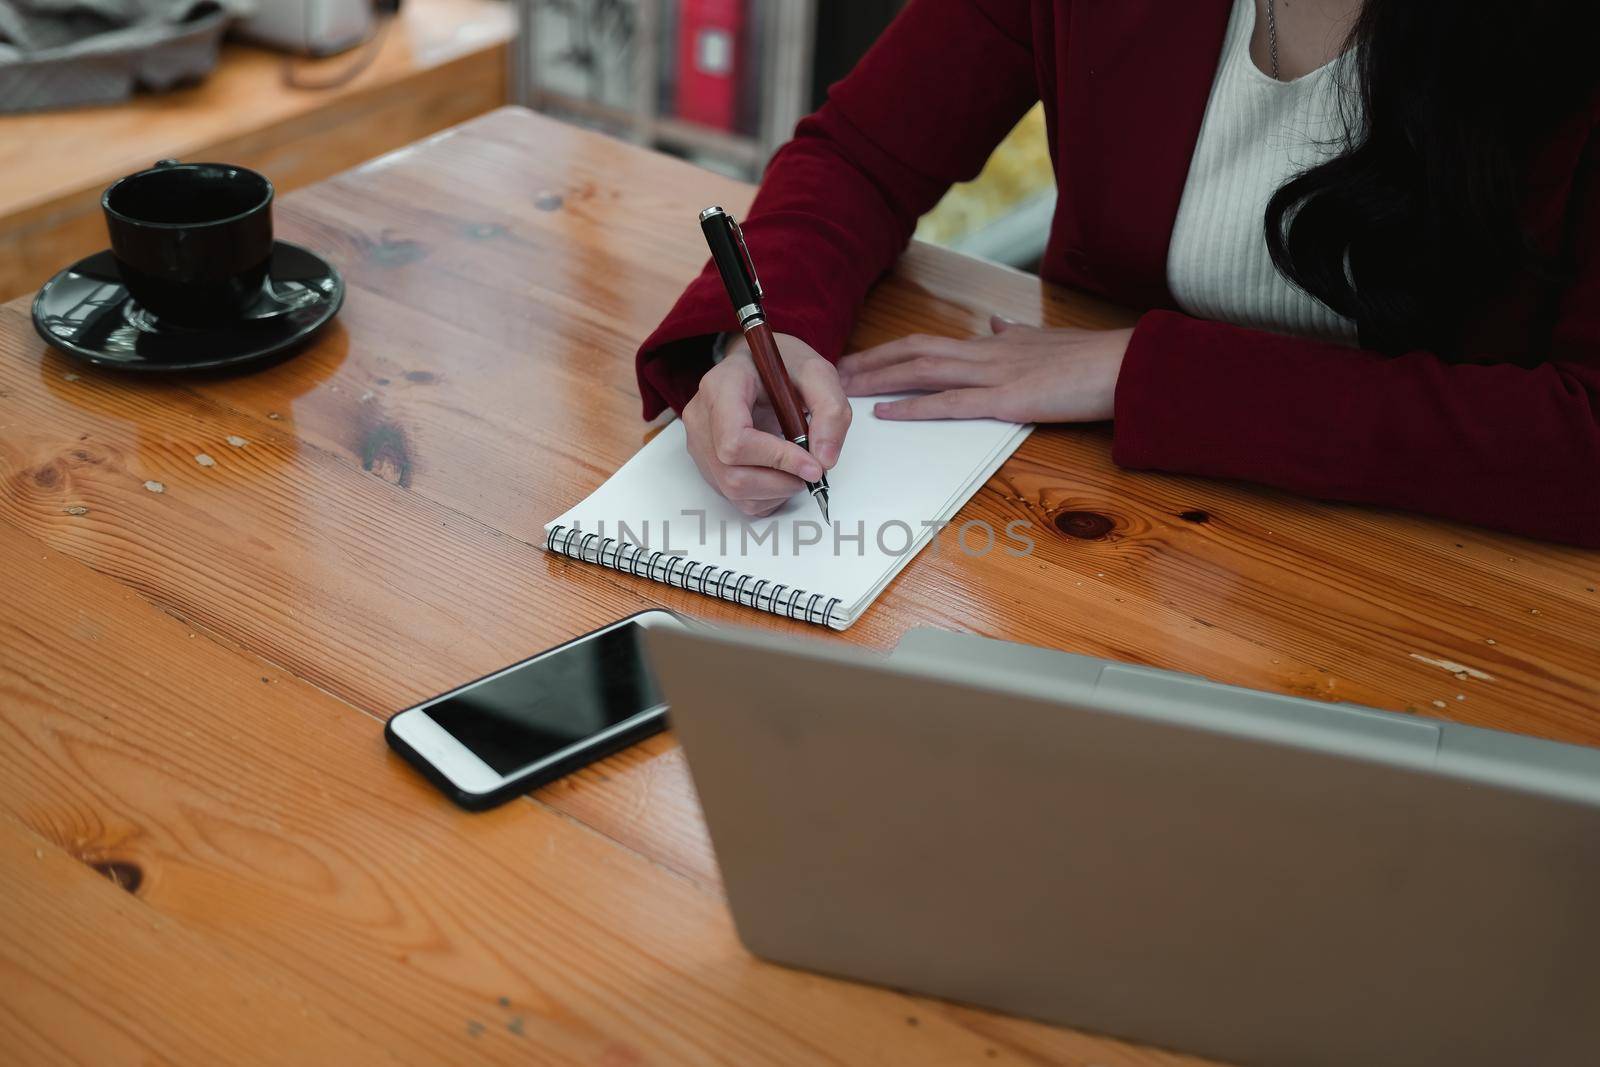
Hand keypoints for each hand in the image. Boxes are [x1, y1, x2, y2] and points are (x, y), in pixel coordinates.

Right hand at [682, 332, 852, 516]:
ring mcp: (700, 444)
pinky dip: (769, 496)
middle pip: (733, 474)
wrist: (760, 366)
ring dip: (778, 490)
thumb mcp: (818, 373)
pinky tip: (782, 473)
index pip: (735, 440)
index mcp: (721, 387)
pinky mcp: (708, 465)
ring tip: (798, 467)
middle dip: (782, 481)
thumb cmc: (784, 366)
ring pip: (734, 491)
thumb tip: (824, 459)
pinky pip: (737, 498)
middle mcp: (701, 418)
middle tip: (813, 468)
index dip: (776, 459)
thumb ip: (830, 410)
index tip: (813, 464)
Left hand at [836, 316, 1132, 422]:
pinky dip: (914, 407)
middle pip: (912, 351)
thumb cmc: (1092, 360)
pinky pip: (950, 403)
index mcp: (993, 342)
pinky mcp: (1008, 399)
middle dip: (868, 363)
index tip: (857, 361)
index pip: (927, 343)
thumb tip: (995, 323)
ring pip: (922, 371)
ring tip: (842, 390)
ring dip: (878, 380)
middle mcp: (986, 352)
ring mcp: (995, 374)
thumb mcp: (1044, 341)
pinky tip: (887, 414)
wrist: (1127, 365)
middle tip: (829, 374)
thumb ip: (1014, 334)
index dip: (888, 351)